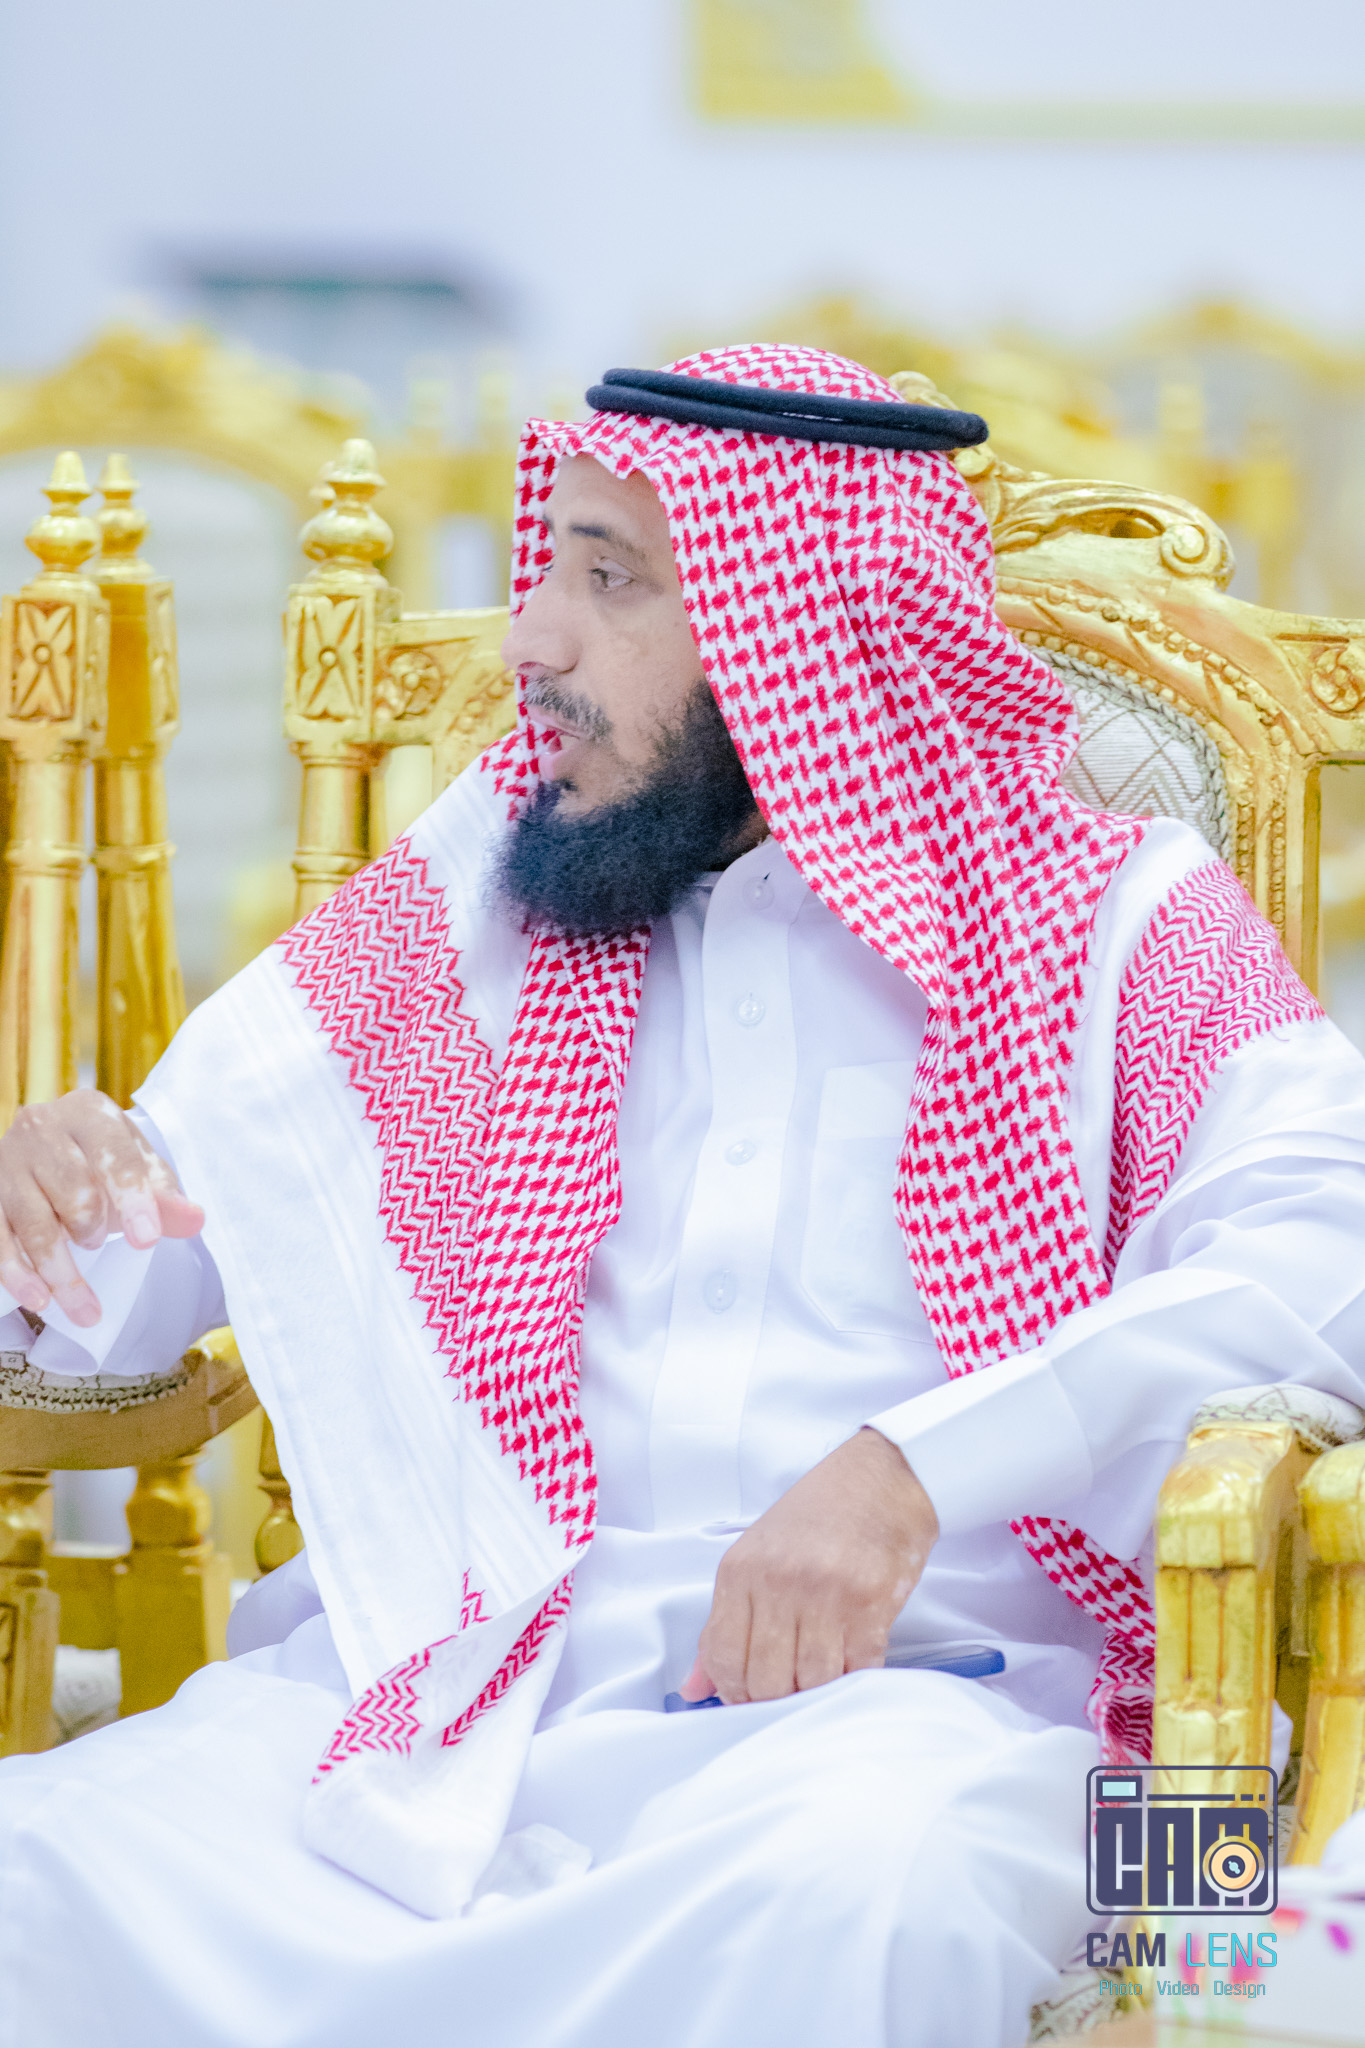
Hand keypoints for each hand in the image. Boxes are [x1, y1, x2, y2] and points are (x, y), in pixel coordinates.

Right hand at [0, 1089, 203, 1327]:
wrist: (46, 1151)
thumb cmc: (99, 1162)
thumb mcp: (138, 1168)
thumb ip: (165, 1195)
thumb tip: (194, 1219)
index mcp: (89, 1113)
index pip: (115, 1156)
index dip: (134, 1199)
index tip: (148, 1240)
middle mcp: (41, 1128)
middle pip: (74, 1192)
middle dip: (94, 1229)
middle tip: (99, 1240)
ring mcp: (7, 1163)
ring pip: (36, 1225)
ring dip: (63, 1271)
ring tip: (85, 1304)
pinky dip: (20, 1276)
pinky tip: (41, 1301)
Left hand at [680, 1427, 938, 1704]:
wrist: (880, 1478)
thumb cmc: (816, 1517)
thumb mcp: (755, 1555)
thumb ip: (724, 1624)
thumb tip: (694, 1689)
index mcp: (740, 1570)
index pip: (722, 1658)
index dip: (734, 1691)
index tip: (749, 1695)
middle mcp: (778, 1582)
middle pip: (765, 1680)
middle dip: (776, 1699)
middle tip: (789, 1690)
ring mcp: (826, 1593)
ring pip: (811, 1682)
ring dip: (816, 1691)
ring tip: (821, 1673)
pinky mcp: (871, 1603)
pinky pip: (857, 1669)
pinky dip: (853, 1677)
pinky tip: (851, 1659)